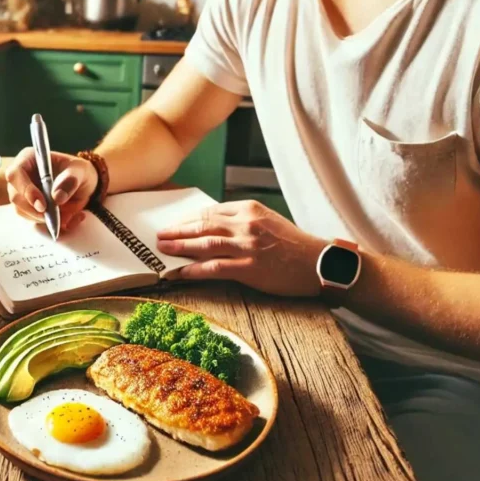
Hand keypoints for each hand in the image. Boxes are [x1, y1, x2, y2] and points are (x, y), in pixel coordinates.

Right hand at [5, 148, 98, 232]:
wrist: (83, 186)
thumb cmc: (78, 172)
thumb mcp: (81, 170)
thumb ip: (71, 180)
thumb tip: (57, 196)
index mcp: (29, 159)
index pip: (15, 174)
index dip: (25, 189)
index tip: (42, 204)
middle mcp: (21, 177)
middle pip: (15, 196)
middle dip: (33, 209)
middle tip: (52, 215)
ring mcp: (23, 194)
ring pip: (22, 211)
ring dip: (41, 218)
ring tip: (64, 215)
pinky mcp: (29, 209)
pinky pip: (33, 221)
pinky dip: (49, 224)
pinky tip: (68, 219)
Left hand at [156, 200, 327, 296]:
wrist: (319, 263)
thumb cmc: (294, 244)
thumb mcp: (269, 221)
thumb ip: (243, 221)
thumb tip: (215, 227)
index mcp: (250, 209)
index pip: (211, 211)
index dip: (189, 219)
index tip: (176, 224)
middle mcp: (245, 224)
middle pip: (203, 225)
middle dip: (178, 230)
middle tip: (160, 235)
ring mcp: (246, 246)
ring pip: (204, 244)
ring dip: (179, 247)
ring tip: (163, 250)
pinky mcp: (248, 268)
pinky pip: (213, 268)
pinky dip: (193, 269)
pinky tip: (180, 272)